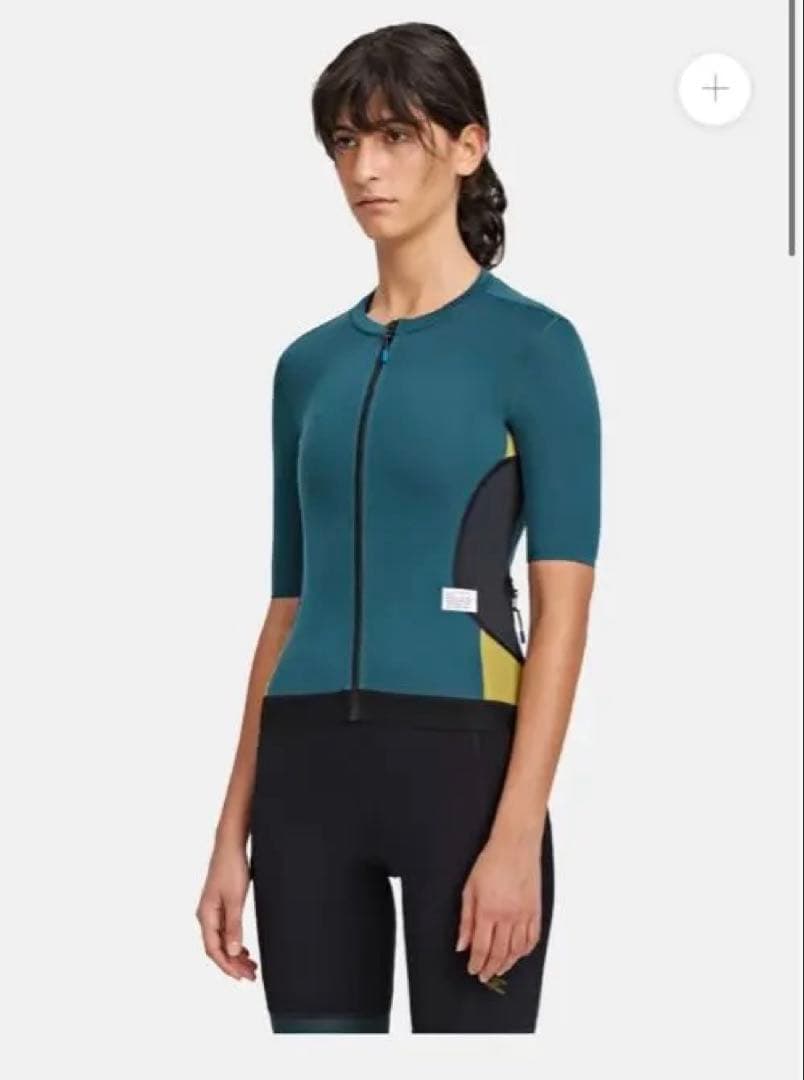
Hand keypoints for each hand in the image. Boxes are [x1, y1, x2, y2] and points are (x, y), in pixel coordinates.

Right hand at [195, 841, 257, 980]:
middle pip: (217, 948)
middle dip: (233, 964)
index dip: (227, 966)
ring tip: (251, 966)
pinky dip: (234, 942)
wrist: (230, 844)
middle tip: (251, 975)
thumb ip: (234, 926)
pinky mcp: (219, 905)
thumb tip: (233, 952)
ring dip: (235, 955)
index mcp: (206, 916)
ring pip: (222, 940)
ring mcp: (212, 911)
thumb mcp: (236, 899)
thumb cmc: (231, 868)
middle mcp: (206, 916)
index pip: (214, 950)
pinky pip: (225, 931)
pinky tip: (244, 950)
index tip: (241, 977)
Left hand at [455, 833, 541, 984]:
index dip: (476, 963)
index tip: (473, 970)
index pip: (481, 948)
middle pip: (499, 953)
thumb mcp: (469, 889)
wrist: (515, 846)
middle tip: (485, 975)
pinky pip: (533, 939)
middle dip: (490, 968)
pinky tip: (519, 955)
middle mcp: (508, 917)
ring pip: (517, 950)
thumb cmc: (491, 862)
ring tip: (499, 969)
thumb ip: (465, 920)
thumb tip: (461, 945)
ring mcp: (524, 915)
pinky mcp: (536, 911)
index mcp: (488, 911)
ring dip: (507, 964)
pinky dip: (526, 951)